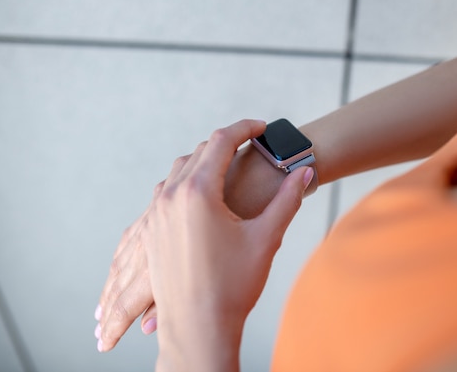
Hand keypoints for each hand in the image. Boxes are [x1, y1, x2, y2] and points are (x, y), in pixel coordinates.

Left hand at [95, 136, 288, 350]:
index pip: (221, 141)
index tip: (262, 127)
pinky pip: (165, 192)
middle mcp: (171, 197)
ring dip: (203, 161)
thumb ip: (288, 199)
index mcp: (198, 193)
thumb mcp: (266, 238)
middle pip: (199, 152)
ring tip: (227, 167)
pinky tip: (200, 195)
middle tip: (250, 146)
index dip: (246, 128)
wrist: (197, 329)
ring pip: (178, 171)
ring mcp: (156, 214)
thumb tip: (306, 173)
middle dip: (226, 143)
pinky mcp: (151, 231)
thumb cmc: (232, 286)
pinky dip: (185, 182)